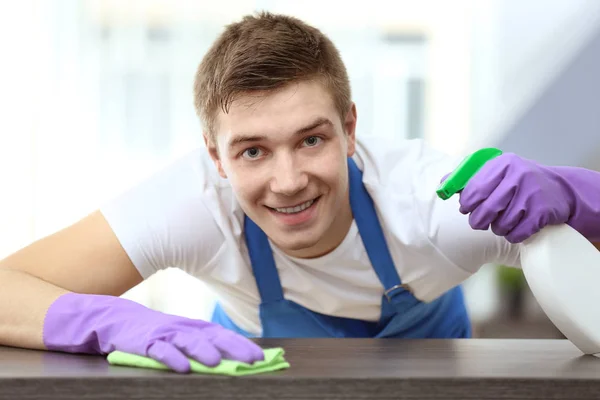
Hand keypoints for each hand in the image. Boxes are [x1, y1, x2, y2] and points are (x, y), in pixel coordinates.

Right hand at [43, 293, 263, 372]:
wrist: (106, 318)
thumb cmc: (144, 331)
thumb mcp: (172, 337)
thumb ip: (194, 345)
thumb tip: (223, 359)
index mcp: (188, 327)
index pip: (220, 335)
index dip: (240, 345)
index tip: (261, 357)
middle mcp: (178, 328)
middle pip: (210, 336)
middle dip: (233, 348)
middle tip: (253, 360)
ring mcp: (159, 333)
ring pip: (185, 341)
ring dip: (203, 351)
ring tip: (218, 363)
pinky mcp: (140, 342)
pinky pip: (157, 350)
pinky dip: (170, 358)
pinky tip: (182, 368)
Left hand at [445, 153, 572, 242]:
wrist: (560, 190)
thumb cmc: (518, 182)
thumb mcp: (497, 172)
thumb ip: (470, 178)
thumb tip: (442, 185)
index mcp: (502, 164)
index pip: (474, 190)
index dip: (466, 204)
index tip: (466, 209)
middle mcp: (518, 175)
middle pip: (486, 210)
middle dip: (479, 221)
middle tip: (480, 222)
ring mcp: (532, 194)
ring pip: (500, 224)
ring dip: (498, 228)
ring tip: (504, 221)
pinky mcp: (542, 212)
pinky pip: (516, 234)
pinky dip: (513, 235)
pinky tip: (517, 228)